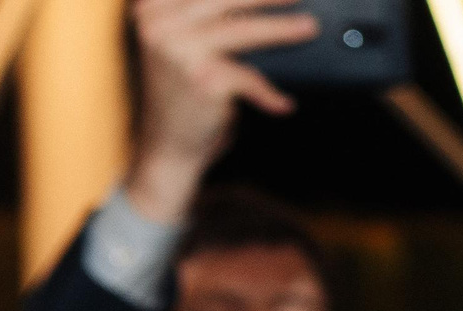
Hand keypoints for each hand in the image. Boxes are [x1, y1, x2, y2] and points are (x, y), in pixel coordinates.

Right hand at [124, 0, 318, 222]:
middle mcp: (159, 23)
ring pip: (242, 31)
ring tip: (310, 27)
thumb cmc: (180, 92)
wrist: (166, 145)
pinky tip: (283, 104)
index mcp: (152, 6)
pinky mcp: (201, 80)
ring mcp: (178, 50)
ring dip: (280, 29)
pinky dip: (268, 93)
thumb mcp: (182, 43)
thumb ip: (205, 15)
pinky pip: (248, 78)